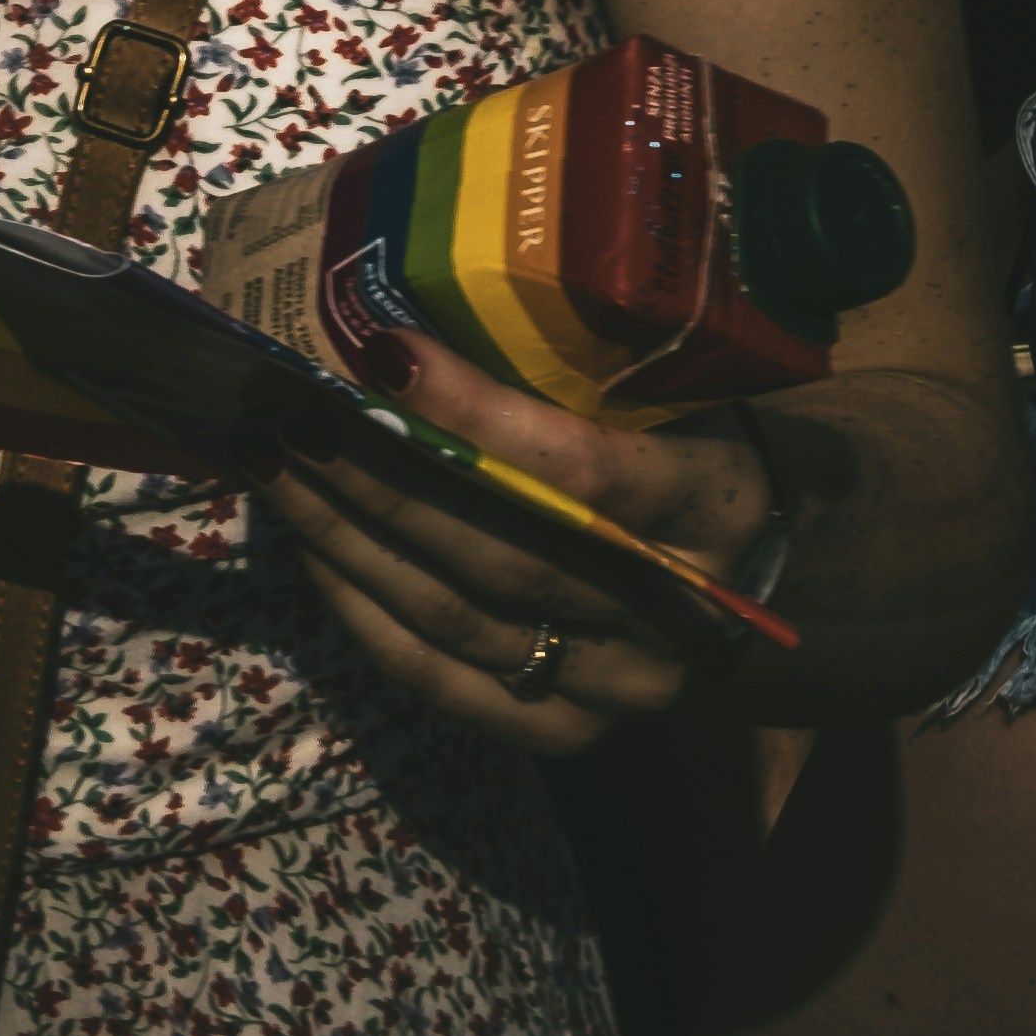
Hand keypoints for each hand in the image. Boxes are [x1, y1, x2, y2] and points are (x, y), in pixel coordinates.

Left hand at [259, 335, 778, 760]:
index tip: (380, 351)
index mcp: (712, 505)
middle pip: (498, 552)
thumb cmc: (694, 437)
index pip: (582, 472)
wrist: (763, 560)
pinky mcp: (572, 733)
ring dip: (345, 537)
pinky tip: (310, 546)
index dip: (475, 415)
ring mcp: (622, 687)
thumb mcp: (672, 387)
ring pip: (455, 617)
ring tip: (273, 461)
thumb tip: (415, 302)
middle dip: (374, 476)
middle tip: (285, 407)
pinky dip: (364, 611)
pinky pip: (443, 679)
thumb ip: (579, 361)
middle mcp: (675, 614)